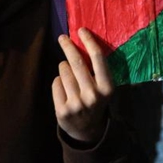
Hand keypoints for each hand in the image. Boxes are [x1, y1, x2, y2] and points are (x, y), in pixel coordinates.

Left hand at [52, 27, 113, 142]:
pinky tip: (64, 90)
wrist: (88, 131)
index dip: (89, 41)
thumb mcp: (103, 87)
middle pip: (76, 62)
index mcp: (107, 87)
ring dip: (63, 68)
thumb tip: (81, 42)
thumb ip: (96, 69)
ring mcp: (77, 104)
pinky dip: (58, 83)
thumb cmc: (96, 101)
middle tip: (62, 38)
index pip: (97, 58)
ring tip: (69, 75)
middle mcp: (93, 95)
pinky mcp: (62, 110)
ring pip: (63, 72)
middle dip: (68, 46)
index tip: (81, 30)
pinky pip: (56, 84)